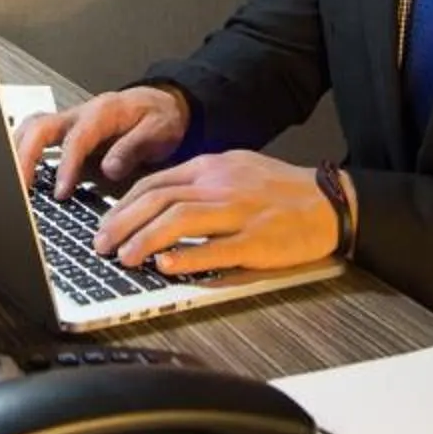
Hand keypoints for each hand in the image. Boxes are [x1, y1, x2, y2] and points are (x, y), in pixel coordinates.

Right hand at [9, 86, 189, 194]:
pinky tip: (20, 174)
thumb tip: (109, 169)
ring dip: (17, 152)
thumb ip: (133, 147)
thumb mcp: (158, 130)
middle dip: (25, 156)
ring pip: (31, 128)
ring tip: (14, 183)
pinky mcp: (65, 131)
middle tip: (21, 188)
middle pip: (40, 127)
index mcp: (103, 112)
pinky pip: (35, 135)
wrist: (161, 103)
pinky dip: (23, 151)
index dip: (66, 166)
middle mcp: (80, 113)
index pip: (76, 139)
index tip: (61, 193)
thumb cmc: (158, 117)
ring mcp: (69, 120)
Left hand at [92, 151, 338, 276]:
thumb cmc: (283, 190)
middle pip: (158, 198)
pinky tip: (165, 266)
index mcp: (212, 167)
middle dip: (122, 223)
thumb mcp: (237, 170)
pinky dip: (186, 258)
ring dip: (145, 239)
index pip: (155, 182)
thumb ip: (199, 182)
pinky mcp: (257, 241)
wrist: (331, 202)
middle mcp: (221, 185)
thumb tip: (159, 199)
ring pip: (179, 220)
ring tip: (124, 258)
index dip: (123, 205)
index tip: (105, 225)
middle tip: (101, 245)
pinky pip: (215, 249)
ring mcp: (239, 212)